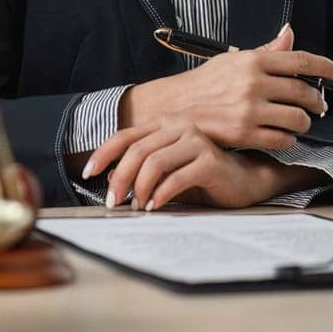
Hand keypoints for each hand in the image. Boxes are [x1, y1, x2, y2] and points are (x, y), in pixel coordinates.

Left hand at [85, 116, 278, 210]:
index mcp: (164, 125)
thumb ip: (143, 169)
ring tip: (137, 205)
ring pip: (154, 162)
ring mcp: (195, 141)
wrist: (243, 181)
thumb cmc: (202, 176)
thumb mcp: (166, 170)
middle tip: (113, 201)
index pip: (124, 135)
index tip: (89, 172)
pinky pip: (176, 177)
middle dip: (120, 178)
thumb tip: (112, 183)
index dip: (103, 153)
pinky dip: (160, 194)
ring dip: (139, 187)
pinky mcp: (209, 160)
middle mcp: (178, 126)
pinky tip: (155, 206)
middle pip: (136, 150)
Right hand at [121, 25, 332, 150]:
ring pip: (298, 118)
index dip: (325, 67)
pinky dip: (289, 138)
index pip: (300, 60)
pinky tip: (284, 135)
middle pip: (304, 92)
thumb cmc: (205, 83)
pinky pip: (283, 139)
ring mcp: (249, 110)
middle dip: (318, 100)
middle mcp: (253, 83)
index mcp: (252, 61)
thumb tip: (289, 33)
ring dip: (305, 122)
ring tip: (301, 121)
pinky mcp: (245, 134)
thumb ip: (265, 51)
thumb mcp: (233, 60)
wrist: (174, 108)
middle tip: (320, 104)